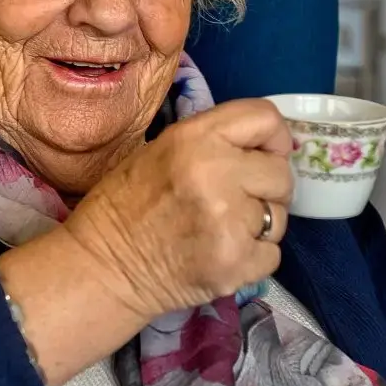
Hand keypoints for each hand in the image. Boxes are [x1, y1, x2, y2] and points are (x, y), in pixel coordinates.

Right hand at [61, 98, 293, 319]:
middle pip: (281, 174)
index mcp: (197, 139)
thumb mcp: (164, 147)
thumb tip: (267, 147)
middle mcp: (218, 174)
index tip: (263, 154)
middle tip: (235, 199)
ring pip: (279, 218)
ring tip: (222, 228)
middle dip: (265, 187)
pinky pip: (273, 254)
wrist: (104, 266)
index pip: (266, 119)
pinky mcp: (237, 264)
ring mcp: (230, 223)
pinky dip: (254, 256)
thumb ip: (217, 141)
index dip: (273, 137)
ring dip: (259, 224)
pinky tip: (222, 252)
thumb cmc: (129, 201)